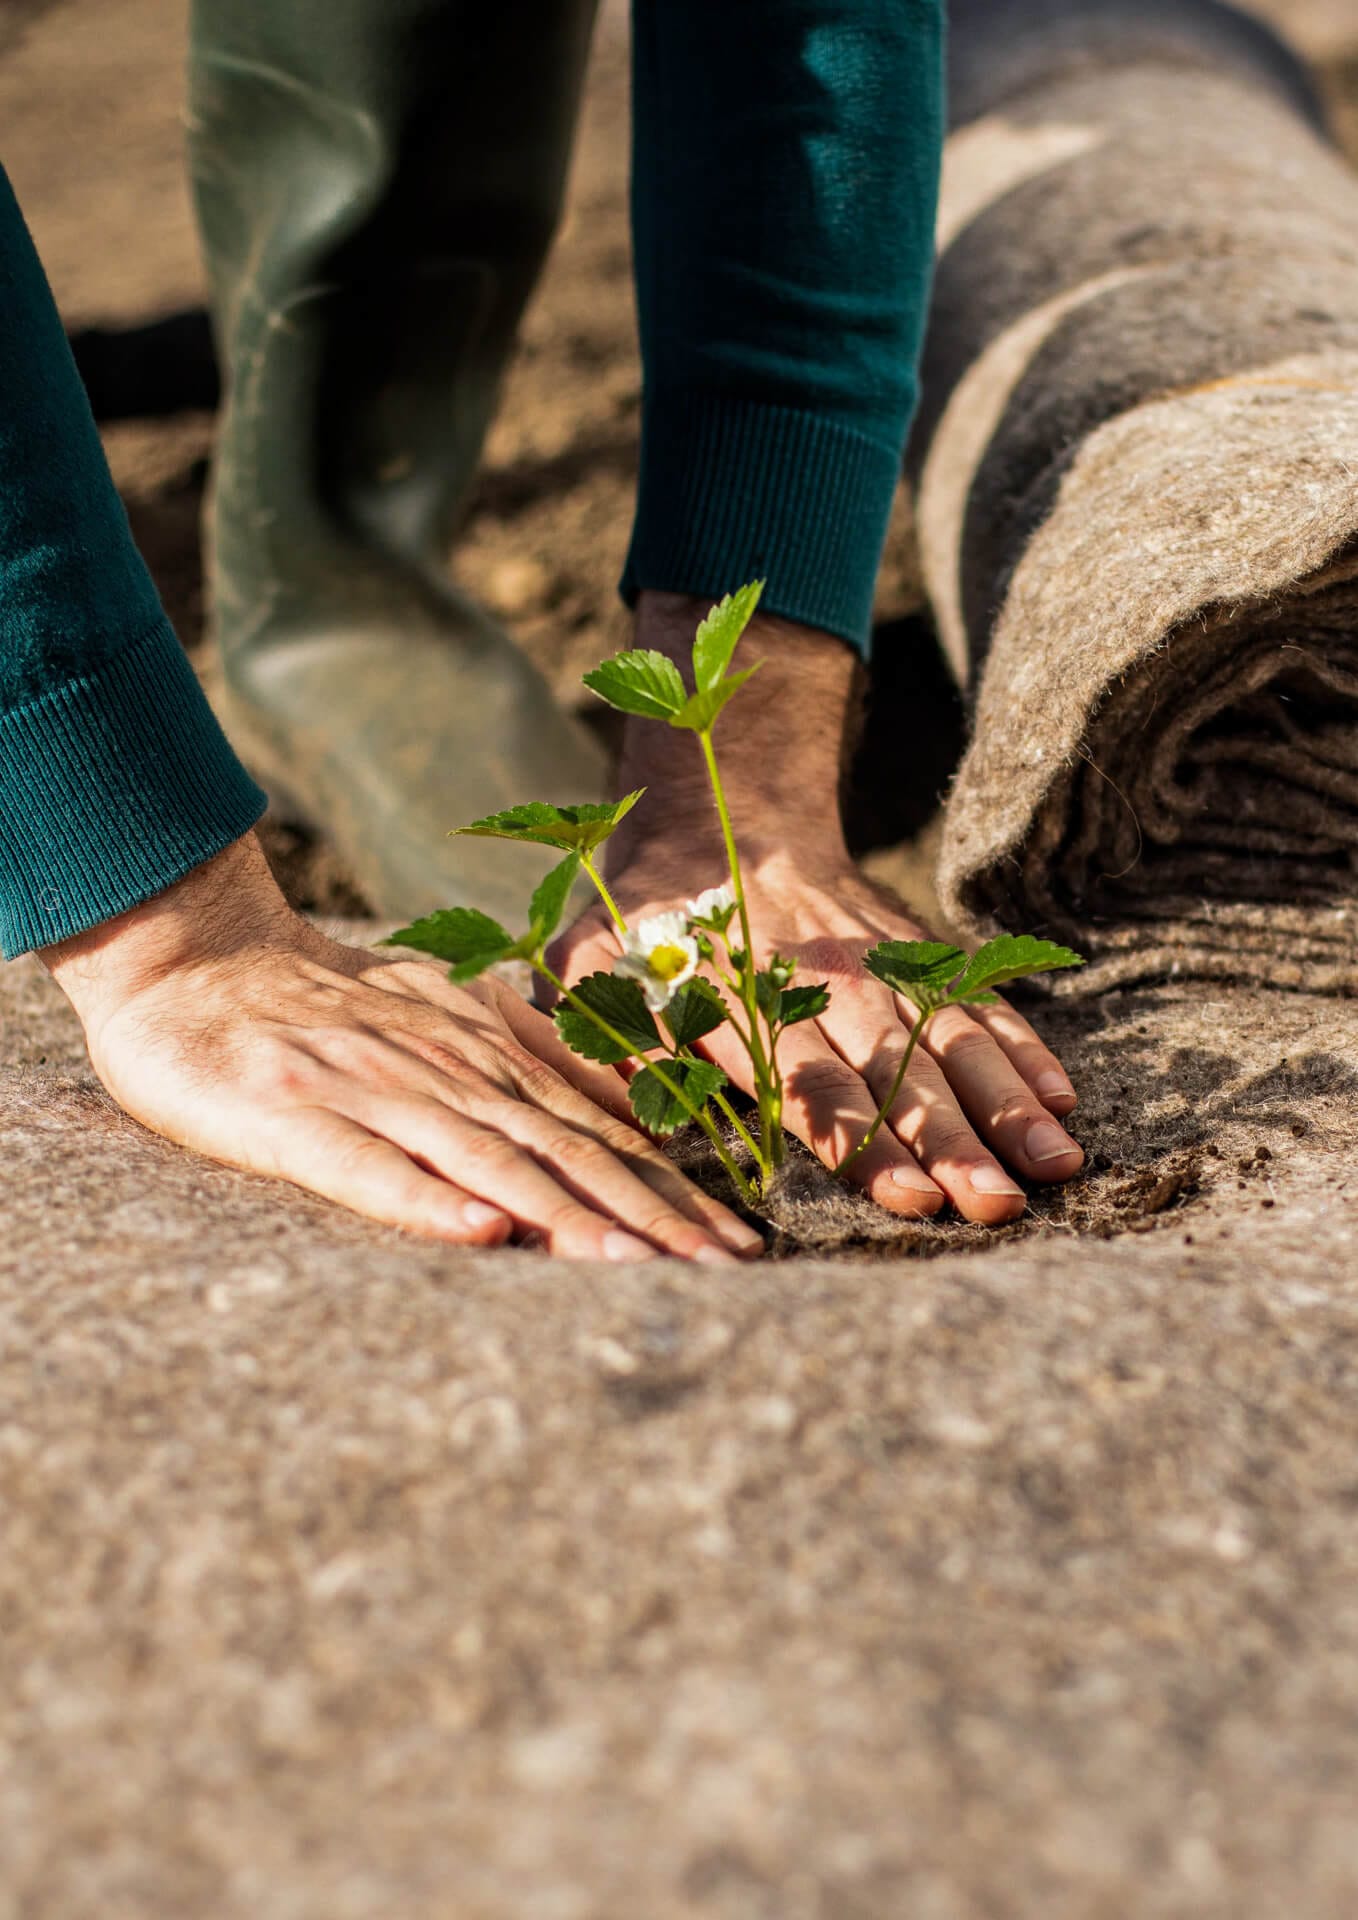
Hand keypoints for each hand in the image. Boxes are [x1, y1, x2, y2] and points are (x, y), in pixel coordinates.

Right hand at [42, 834, 762, 1261]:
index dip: (672, 1192)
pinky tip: (480, 1236)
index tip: (740, 1247)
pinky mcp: (292, 1117)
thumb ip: (544, 1054)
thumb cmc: (329, 1001)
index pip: (599, 1133)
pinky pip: (367, 1167)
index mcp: (489, 1054)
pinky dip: (424, 1201)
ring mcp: (373, 1092)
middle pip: (565, 1152)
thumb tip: (646, 1108)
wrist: (197, 957)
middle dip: (649, 1218)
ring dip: (565, 1215)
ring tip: (633, 1266)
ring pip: (485, 1161)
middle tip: (721, 1275)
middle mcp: (448, 1072)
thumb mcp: (453, 1010)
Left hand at [551, 594, 1083, 1225]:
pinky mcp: (914, 947)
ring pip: (948, 1033)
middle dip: (947, 1137)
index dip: (856, 1136)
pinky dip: (1020, 1044)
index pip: (803, 1077)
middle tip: (995, 1202)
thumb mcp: (594, 968)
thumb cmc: (645, 927)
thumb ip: (610, 1039)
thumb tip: (639, 1117)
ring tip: (1056, 1166)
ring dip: (1004, 1102)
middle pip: (892, 1065)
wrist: (721, 818)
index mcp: (736, 994)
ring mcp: (876, 959)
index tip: (902, 1193)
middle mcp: (816, 977)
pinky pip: (977, 996)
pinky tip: (1061, 1099)